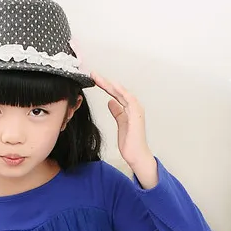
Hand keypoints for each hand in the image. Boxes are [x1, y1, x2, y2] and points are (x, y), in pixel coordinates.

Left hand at [91, 71, 156, 185]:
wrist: (137, 155)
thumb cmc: (130, 143)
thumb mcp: (120, 124)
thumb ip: (117, 112)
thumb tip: (110, 102)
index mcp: (129, 109)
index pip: (115, 94)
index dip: (105, 86)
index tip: (94, 80)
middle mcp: (133, 107)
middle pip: (117, 91)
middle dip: (105, 82)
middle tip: (93, 74)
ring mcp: (136, 110)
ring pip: (122, 93)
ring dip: (110, 85)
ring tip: (99, 78)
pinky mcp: (136, 115)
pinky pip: (128, 100)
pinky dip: (121, 92)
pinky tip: (113, 86)